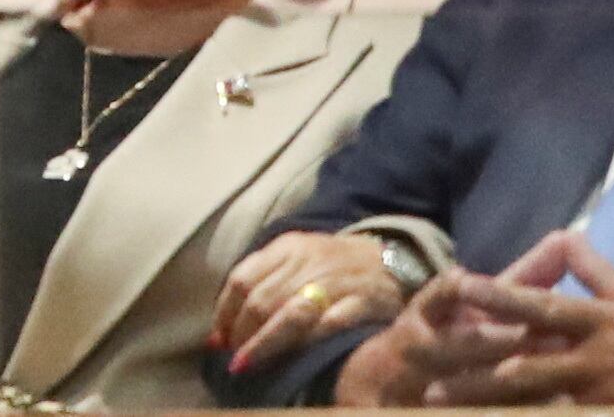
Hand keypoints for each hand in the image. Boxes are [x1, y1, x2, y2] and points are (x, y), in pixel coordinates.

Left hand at [214, 231, 413, 379]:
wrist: (396, 259)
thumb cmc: (334, 267)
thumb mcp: (296, 261)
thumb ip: (259, 288)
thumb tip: (217, 336)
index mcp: (287, 248)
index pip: (242, 279)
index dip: (224, 314)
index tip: (218, 342)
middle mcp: (308, 262)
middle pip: (262, 299)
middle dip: (242, 334)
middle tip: (234, 360)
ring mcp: (337, 282)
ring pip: (291, 313)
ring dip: (264, 343)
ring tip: (247, 365)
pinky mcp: (364, 303)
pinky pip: (330, 325)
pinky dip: (308, 344)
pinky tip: (294, 361)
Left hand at [346, 232, 613, 404]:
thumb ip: (596, 273)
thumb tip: (563, 238)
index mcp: (602, 321)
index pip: (540, 306)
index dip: (497, 296)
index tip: (458, 288)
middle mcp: (598, 359)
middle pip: (526, 367)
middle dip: (475, 376)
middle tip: (429, 381)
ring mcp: (606, 396)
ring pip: (538, 404)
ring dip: (493, 408)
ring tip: (448, 411)